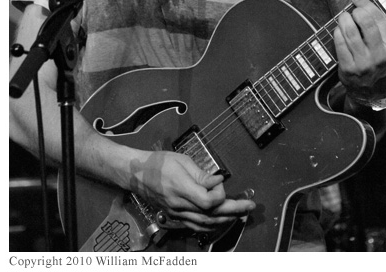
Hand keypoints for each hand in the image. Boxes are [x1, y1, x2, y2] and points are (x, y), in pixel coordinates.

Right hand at [128, 150, 254, 232]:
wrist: (136, 174)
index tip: (221, 180)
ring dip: (225, 220)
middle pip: (211, 214)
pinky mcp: (175, 216)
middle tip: (249, 207)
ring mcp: (177, 213)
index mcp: (182, 188)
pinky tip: (221, 220)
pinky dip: (211, 225)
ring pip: (205, 223)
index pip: (209, 201)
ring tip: (240, 214)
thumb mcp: (182, 160)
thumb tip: (219, 181)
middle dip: (234, 211)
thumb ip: (201, 174)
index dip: (221, 193)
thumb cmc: (159, 162)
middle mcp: (180, 205)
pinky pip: (196, 225)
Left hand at [334, 0, 385, 101]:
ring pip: (350, 33)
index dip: (366, 4)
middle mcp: (380, 56)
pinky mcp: (349, 69)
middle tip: (351, 9)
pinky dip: (337, 33)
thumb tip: (385, 2)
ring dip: (344, 20)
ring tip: (343, 17)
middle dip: (356, 11)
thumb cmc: (382, 63)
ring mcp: (363, 64)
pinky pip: (340, 45)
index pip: (379, 19)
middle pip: (366, 24)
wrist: (374, 92)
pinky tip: (338, 30)